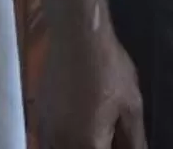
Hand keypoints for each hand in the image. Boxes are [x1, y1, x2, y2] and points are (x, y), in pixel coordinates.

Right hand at [35, 18, 147, 148]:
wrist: (76, 34)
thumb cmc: (108, 68)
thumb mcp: (131, 106)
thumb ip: (134, 141)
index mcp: (87, 144)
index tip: (120, 141)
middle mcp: (60, 141)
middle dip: (98, 146)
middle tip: (111, 136)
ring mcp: (45, 128)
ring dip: (79, 144)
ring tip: (96, 132)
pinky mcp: (38, 114)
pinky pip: (49, 139)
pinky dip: (63, 140)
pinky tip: (77, 127)